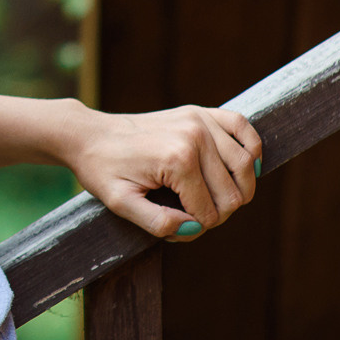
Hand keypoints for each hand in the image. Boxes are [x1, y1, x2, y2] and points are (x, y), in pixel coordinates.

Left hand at [61, 104, 261, 240]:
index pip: (210, 213)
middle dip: (216, 213)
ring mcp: (199, 120)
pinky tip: (243, 167)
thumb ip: (158, 223)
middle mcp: (194, 136)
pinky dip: (251, 149)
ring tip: (214, 199)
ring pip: (245, 165)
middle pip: (232, 193)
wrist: (89, 134)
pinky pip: (242, 127)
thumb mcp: (120, 204)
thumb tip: (195, 228)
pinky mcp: (199, 111)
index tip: (171, 224)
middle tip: (189, 215)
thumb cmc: (102, 170)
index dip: (194, 227)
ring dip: (237, 190)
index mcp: (177, 160)